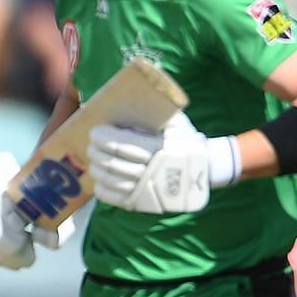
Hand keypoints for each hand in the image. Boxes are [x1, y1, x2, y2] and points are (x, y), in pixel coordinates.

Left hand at [89, 114, 237, 214]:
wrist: (205, 170)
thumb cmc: (185, 141)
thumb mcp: (177, 122)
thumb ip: (156, 110)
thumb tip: (130, 93)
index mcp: (160, 149)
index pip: (124, 145)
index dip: (105, 139)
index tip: (95, 132)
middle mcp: (154, 171)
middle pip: (115, 164)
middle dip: (97, 153)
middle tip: (91, 145)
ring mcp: (149, 190)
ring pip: (113, 181)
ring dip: (98, 170)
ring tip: (93, 161)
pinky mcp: (145, 202)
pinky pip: (118, 198)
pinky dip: (104, 189)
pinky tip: (98, 180)